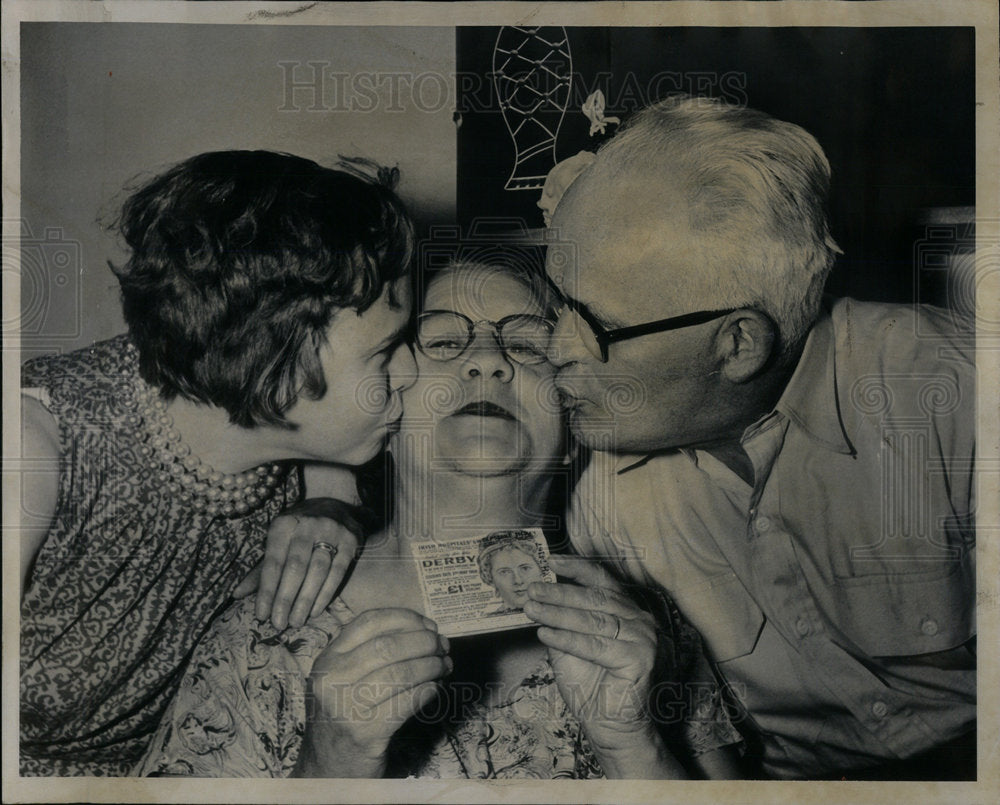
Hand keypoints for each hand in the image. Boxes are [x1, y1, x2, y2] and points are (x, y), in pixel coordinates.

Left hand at [234, 498, 363, 628]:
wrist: (334, 507)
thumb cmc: (298, 531)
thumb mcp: (278, 542)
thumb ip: (261, 569)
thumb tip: (237, 595)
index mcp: (284, 524)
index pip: (273, 562)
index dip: (267, 591)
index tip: (261, 615)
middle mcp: (308, 525)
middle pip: (295, 567)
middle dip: (285, 599)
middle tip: (279, 624)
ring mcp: (332, 530)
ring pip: (318, 571)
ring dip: (306, 600)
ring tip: (296, 621)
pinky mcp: (351, 540)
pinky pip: (338, 572)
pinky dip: (326, 594)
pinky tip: (315, 610)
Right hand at [292, 608, 449, 777]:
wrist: (327, 768)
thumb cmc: (344, 716)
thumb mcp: (343, 678)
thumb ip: (369, 652)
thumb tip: (423, 630)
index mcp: (328, 659)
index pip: (369, 622)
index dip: (405, 618)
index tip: (428, 624)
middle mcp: (332, 679)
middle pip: (388, 646)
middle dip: (424, 642)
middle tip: (442, 646)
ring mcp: (347, 706)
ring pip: (400, 673)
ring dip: (431, 666)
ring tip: (444, 666)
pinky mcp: (366, 732)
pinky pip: (407, 702)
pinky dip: (427, 690)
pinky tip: (435, 688)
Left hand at [523, 554, 684, 777]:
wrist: (611, 728)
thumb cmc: (592, 688)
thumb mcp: (570, 647)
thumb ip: (561, 621)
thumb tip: (537, 596)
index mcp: (628, 612)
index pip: (602, 581)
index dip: (576, 568)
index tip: (550, 562)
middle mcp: (641, 621)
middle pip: (595, 599)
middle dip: (558, 593)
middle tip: (531, 589)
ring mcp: (644, 639)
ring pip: (593, 620)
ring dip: (557, 613)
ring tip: (531, 609)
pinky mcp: (640, 659)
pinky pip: (595, 645)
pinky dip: (567, 639)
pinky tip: (545, 634)